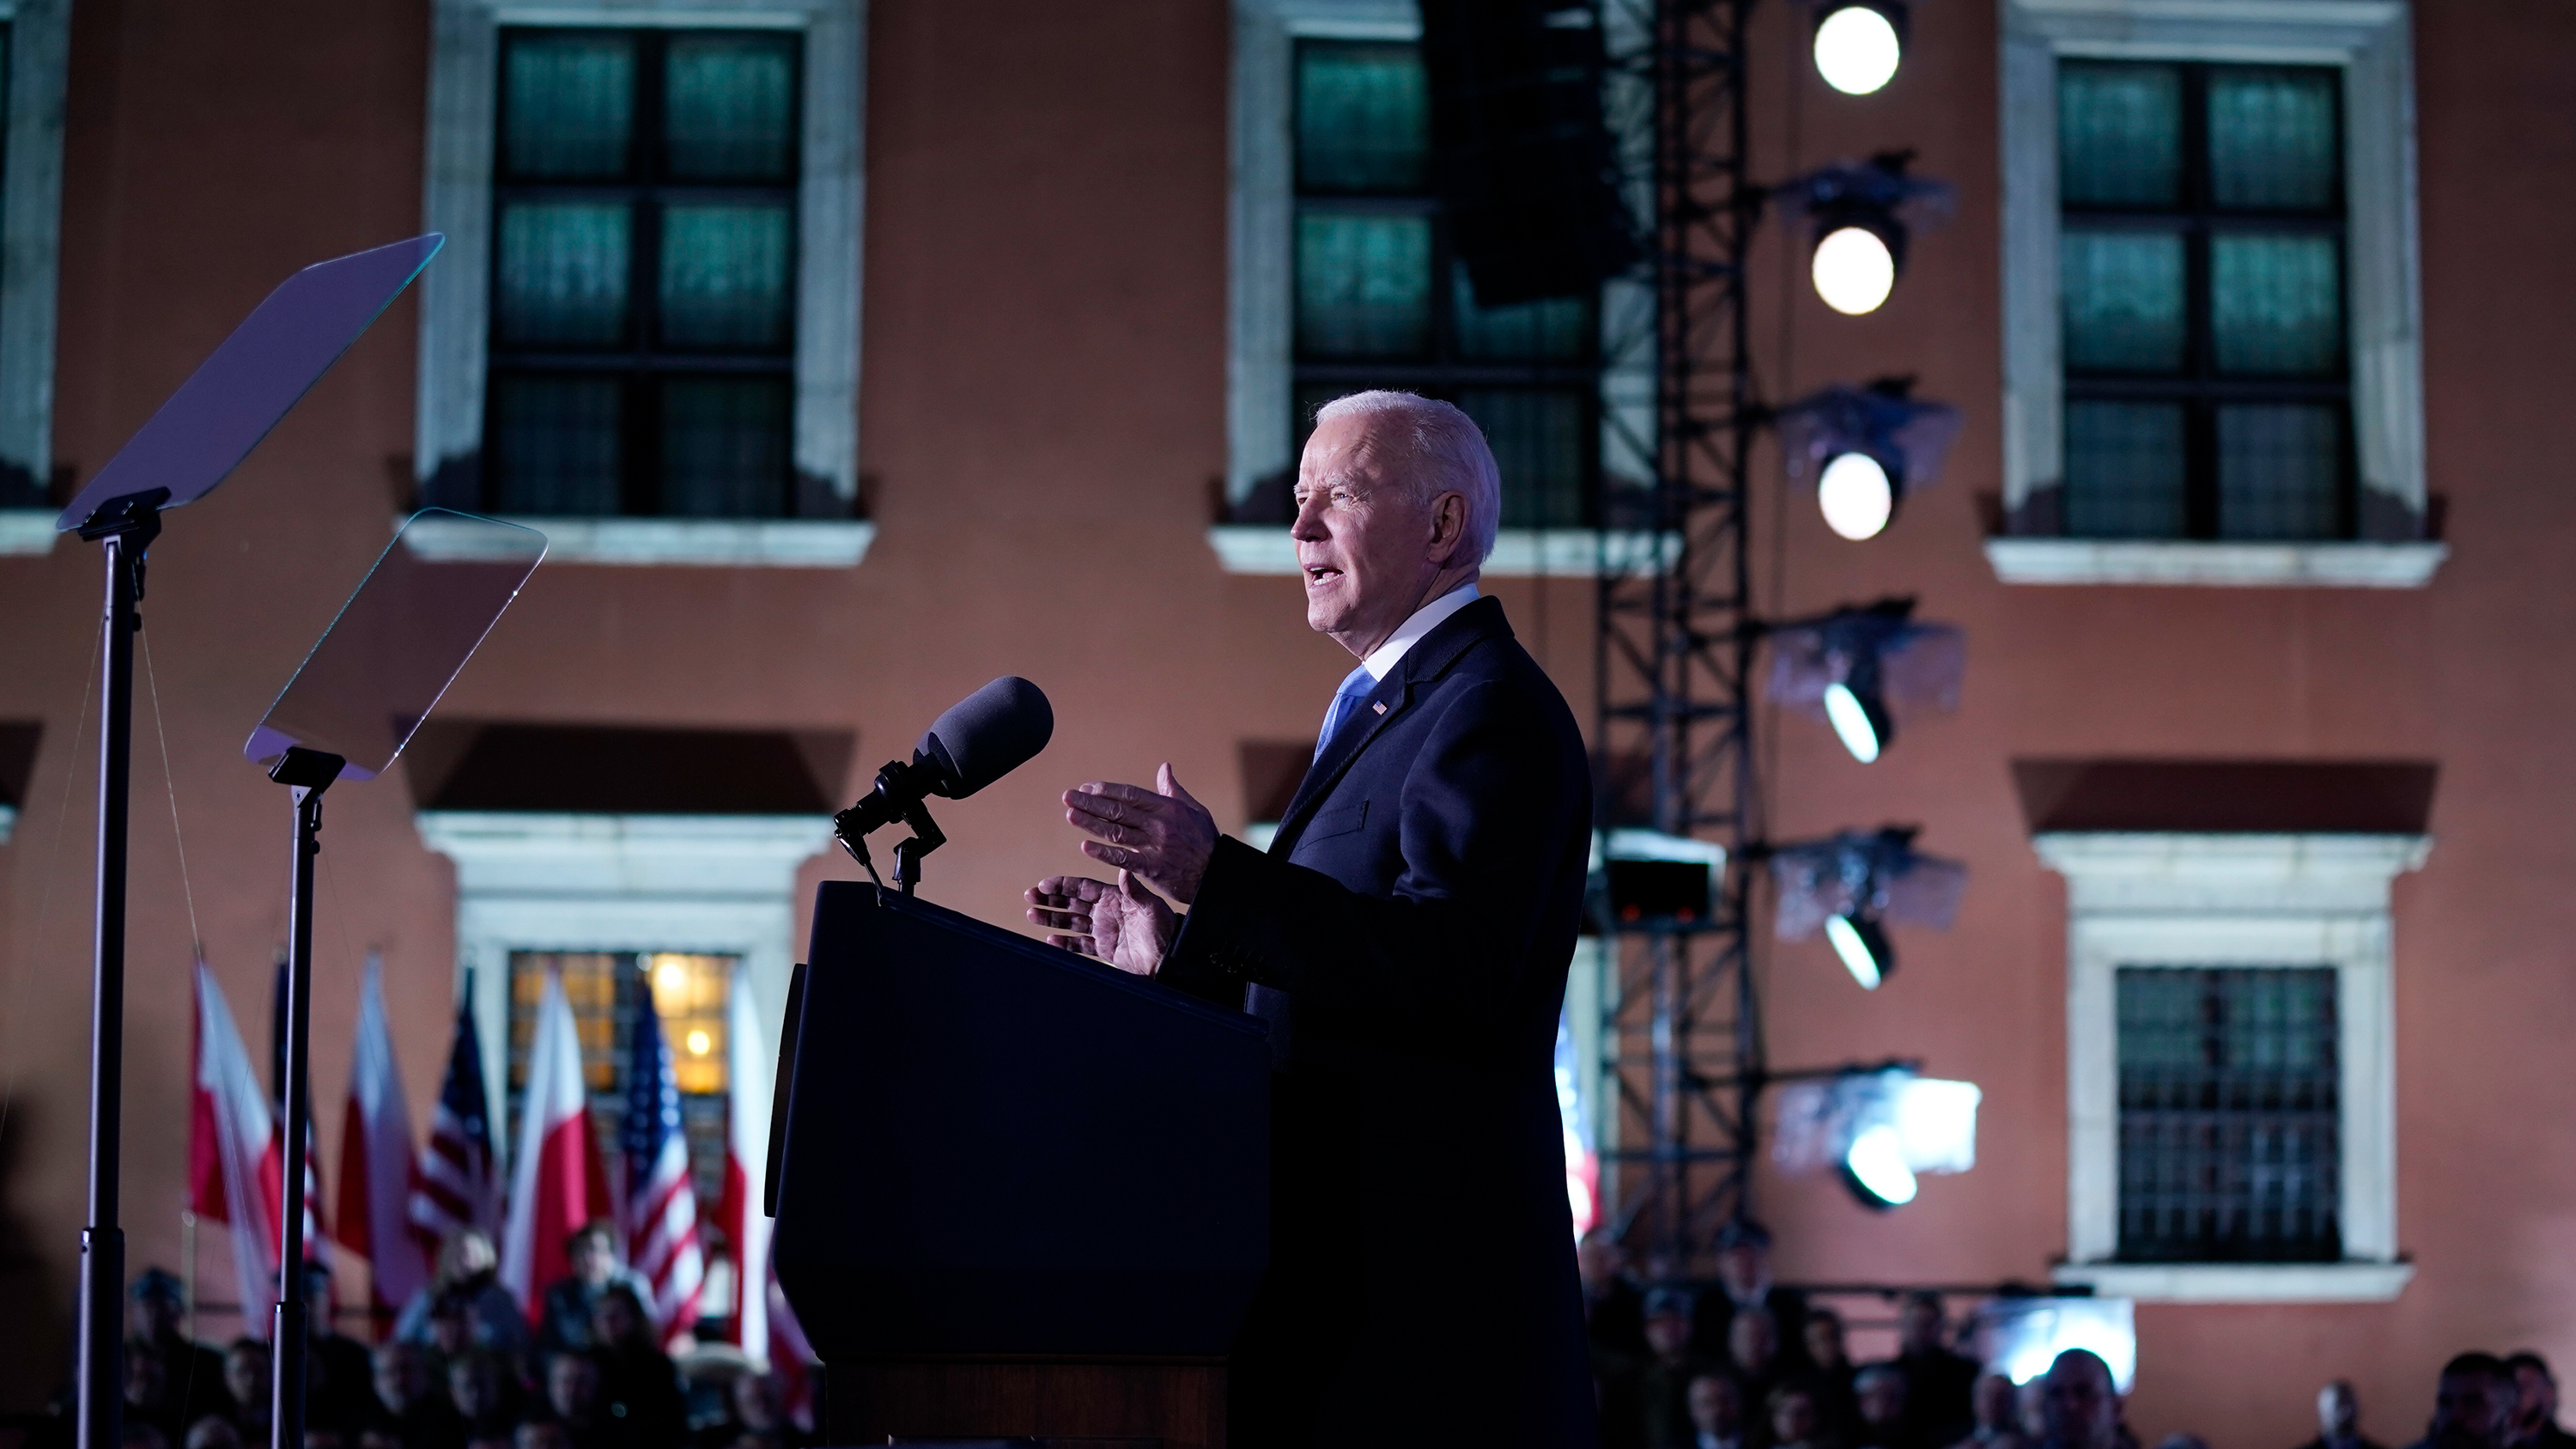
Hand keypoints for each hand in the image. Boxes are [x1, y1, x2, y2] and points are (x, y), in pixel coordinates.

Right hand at [1024, 871, 1175, 975]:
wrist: (1169, 959)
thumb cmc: (1164, 930)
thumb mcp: (1151, 907)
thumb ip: (1134, 891)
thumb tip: (1123, 870)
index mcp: (1114, 897)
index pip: (1082, 888)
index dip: (1062, 885)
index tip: (1043, 884)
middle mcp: (1105, 912)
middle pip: (1071, 903)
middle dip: (1050, 899)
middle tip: (1030, 896)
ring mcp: (1103, 930)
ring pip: (1071, 923)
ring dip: (1051, 919)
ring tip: (1031, 915)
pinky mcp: (1104, 949)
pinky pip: (1079, 945)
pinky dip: (1064, 943)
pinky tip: (1050, 940)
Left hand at [1064, 763, 1217, 904]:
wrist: (1216, 874)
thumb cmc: (1205, 840)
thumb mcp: (1193, 809)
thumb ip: (1173, 789)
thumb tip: (1164, 767)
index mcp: (1167, 807)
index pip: (1130, 794)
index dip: (1106, 790)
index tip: (1086, 787)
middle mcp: (1159, 824)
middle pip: (1118, 810)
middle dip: (1090, 802)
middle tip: (1068, 796)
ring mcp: (1155, 846)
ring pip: (1116, 832)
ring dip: (1091, 823)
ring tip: (1070, 815)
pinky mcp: (1152, 867)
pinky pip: (1124, 858)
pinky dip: (1104, 852)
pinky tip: (1086, 846)